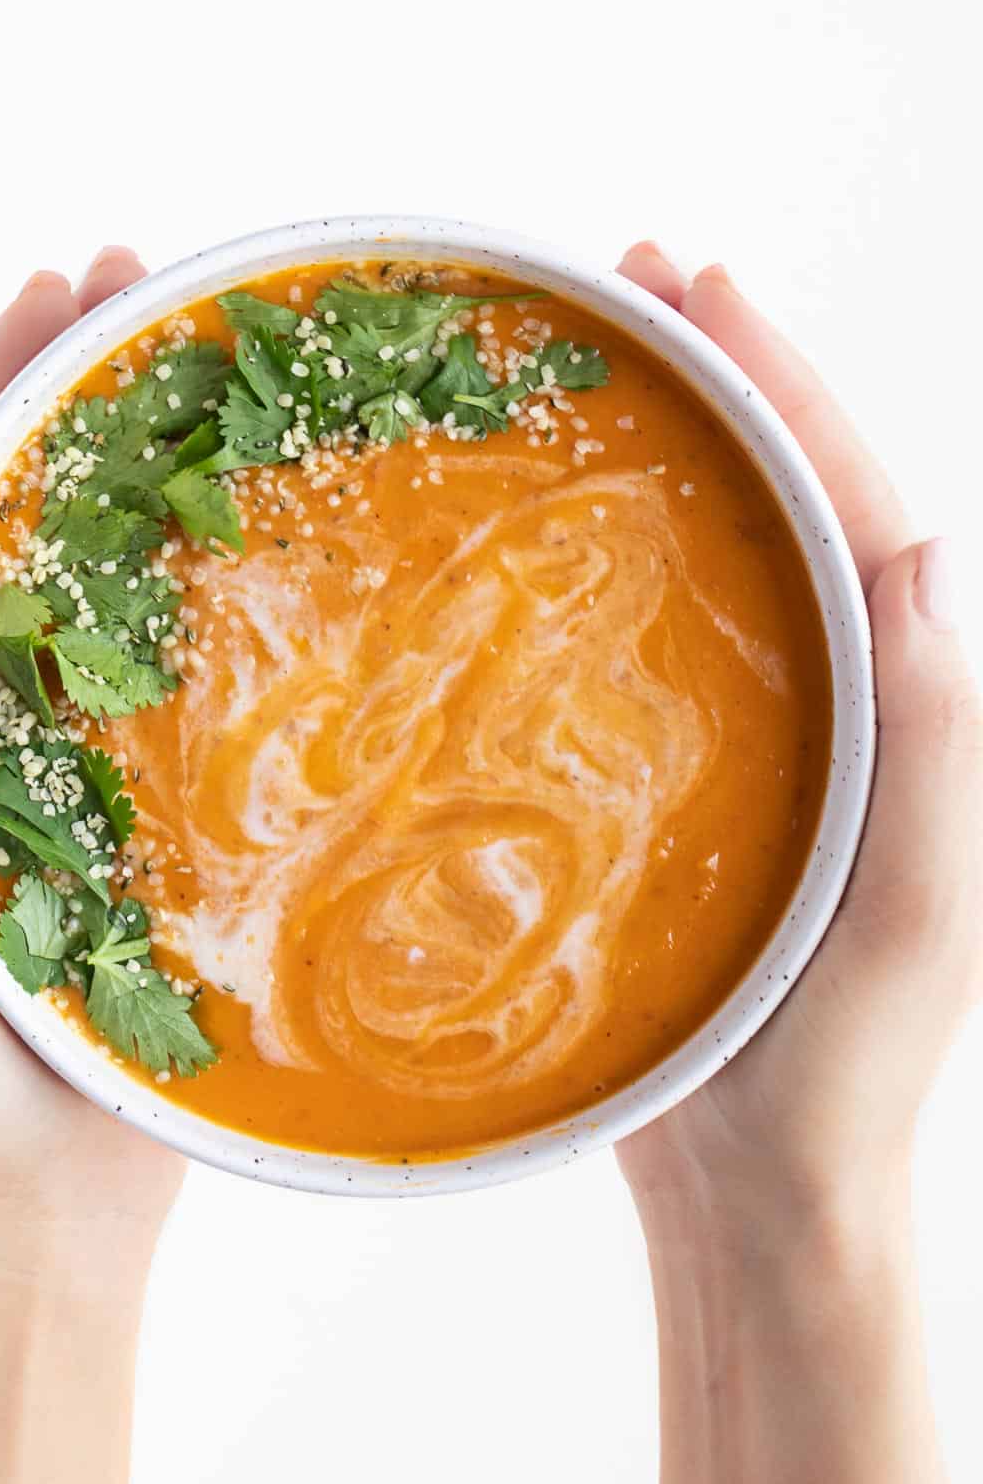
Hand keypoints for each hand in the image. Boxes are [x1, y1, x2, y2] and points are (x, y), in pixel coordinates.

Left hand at [0, 249, 186, 1238]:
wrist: (29, 1188)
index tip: (55, 290)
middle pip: (29, 518)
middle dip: (74, 391)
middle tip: (145, 284)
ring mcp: (83, 755)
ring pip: (114, 583)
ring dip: (153, 469)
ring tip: (216, 367)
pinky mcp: (163, 811)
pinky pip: (194, 684)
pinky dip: (226, 596)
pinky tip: (274, 535)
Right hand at [613, 244, 982, 1231]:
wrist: (764, 1200)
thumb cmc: (841, 1073)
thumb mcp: (918, 911)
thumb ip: (941, 741)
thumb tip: (923, 545)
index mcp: (908, 712)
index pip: (849, 511)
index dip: (782, 387)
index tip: (700, 285)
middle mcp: (841, 706)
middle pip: (785, 507)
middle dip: (725, 383)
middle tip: (634, 282)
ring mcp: (761, 748)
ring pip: (719, 567)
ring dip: (667, 455)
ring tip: (594, 366)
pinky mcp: (679, 797)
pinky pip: (645, 656)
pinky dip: (605, 573)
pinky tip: (542, 540)